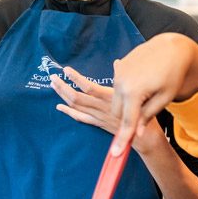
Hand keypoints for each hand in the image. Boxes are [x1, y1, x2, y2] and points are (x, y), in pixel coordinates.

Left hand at [50, 67, 164, 154]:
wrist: (144, 135)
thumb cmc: (143, 110)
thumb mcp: (136, 91)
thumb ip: (124, 77)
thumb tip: (117, 63)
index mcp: (110, 97)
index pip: (88, 87)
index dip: (75, 79)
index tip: (66, 70)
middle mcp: (102, 108)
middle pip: (77, 98)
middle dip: (63, 87)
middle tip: (52, 77)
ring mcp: (98, 117)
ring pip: (76, 107)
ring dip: (63, 96)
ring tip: (54, 86)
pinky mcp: (98, 123)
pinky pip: (81, 118)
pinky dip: (69, 112)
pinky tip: (60, 107)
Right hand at [110, 33, 197, 152]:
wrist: (172, 47)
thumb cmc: (172, 73)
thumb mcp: (164, 98)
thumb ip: (148, 115)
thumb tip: (136, 132)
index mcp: (133, 92)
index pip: (127, 121)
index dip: (123, 139)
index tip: (116, 154)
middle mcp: (121, 82)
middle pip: (118, 112)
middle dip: (129, 117)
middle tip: (148, 108)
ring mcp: (118, 73)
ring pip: (117, 100)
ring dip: (128, 103)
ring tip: (148, 91)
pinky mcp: (120, 67)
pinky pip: (119, 87)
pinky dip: (128, 91)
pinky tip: (144, 82)